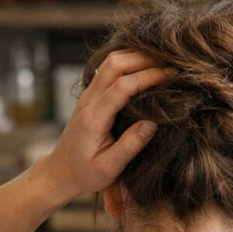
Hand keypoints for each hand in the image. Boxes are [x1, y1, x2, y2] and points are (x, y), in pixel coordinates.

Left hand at [39, 51, 170, 198]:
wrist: (60, 172)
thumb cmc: (84, 174)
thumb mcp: (108, 169)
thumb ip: (130, 146)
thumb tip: (153, 124)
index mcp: (93, 118)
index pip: (122, 86)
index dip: (149, 76)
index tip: (173, 75)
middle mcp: (88, 101)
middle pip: (115, 63)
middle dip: (145, 59)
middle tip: (173, 63)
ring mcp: (88, 95)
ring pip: (111, 61)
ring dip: (137, 57)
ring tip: (162, 63)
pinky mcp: (90, 95)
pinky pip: (109, 69)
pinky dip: (129, 63)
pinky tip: (146, 68)